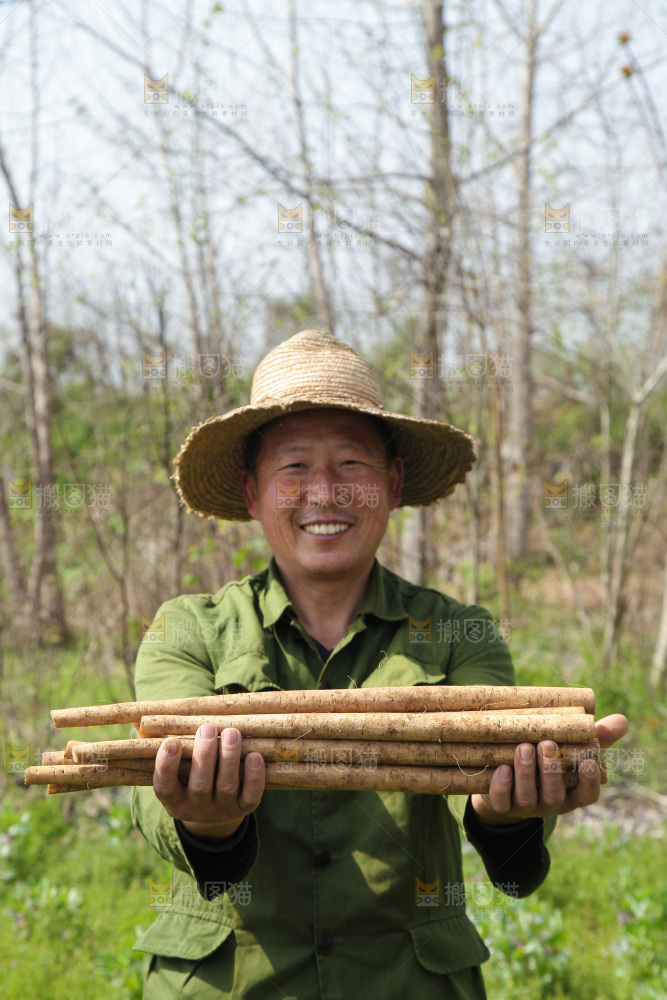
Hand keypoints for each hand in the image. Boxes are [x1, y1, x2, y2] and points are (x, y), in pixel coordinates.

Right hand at [152, 724, 264, 840]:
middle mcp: (195, 808)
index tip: (171, 741)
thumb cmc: (187, 774)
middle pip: (199, 785)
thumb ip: (156, 743)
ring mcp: (221, 809)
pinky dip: (254, 777)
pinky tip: (254, 756)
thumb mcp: (172, 765)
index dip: (166, 766)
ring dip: (229, 759)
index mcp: (172, 798)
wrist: (214, 809)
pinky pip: (251, 797)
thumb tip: (136, 720)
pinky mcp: (244, 808)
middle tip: (208, 728)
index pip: (164, 786)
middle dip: (204, 755)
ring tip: (232, 732)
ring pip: (225, 787)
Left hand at [470, 713, 628, 825]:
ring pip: (527, 798)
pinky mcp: (502, 805)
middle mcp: (550, 803)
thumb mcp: (572, 747)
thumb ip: (596, 737)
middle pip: (554, 796)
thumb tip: (622, 720)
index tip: (588, 763)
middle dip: (551, 771)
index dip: (589, 783)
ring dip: (526, 773)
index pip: (586, 795)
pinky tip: (502, 768)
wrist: (507, 773)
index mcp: (571, 792)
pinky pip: (502, 802)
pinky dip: (502, 787)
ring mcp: (525, 806)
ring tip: (523, 747)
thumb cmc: (548, 757)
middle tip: (547, 743)